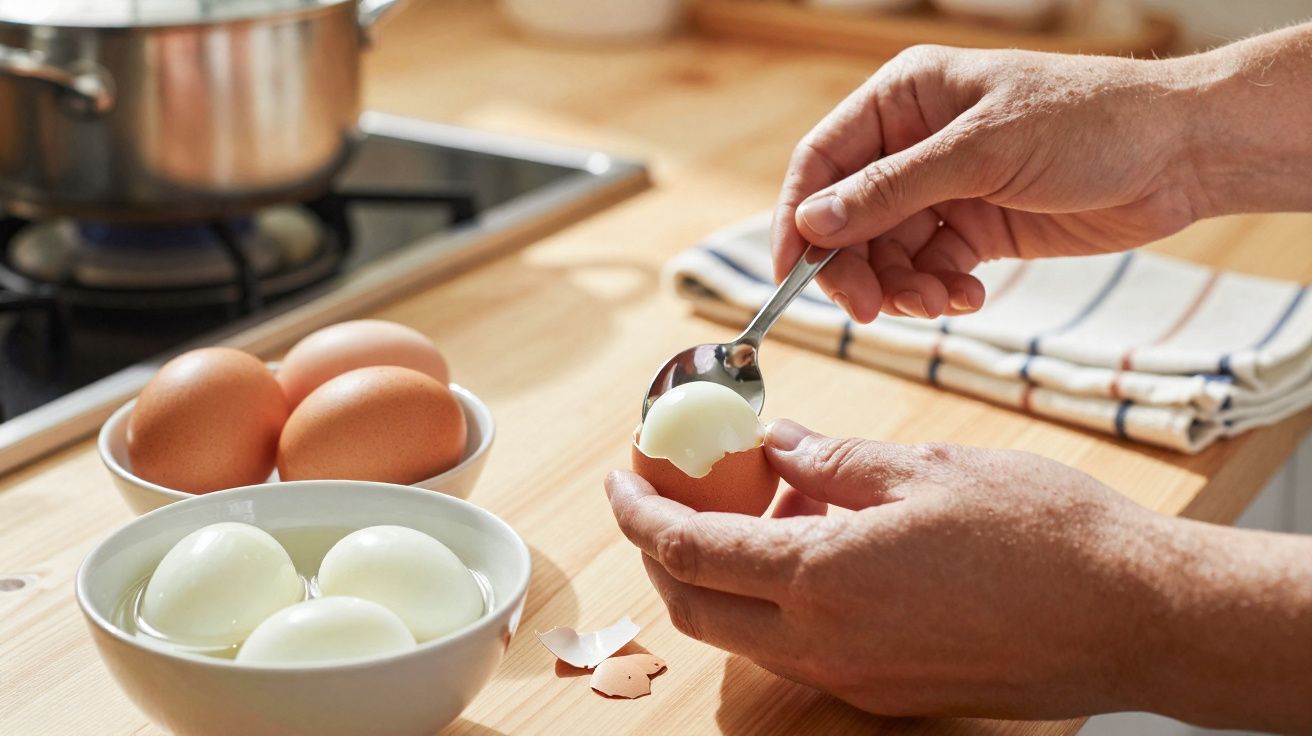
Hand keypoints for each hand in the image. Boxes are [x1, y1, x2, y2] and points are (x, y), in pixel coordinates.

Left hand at [607, 419, 1165, 718]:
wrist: (1135, 616)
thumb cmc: (1042, 534)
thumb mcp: (924, 469)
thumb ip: (831, 461)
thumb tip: (773, 445)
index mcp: (823, 580)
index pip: (689, 550)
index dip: (640, 512)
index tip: (621, 478)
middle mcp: (825, 644)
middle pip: (698, 607)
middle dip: (662, 552)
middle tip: (666, 494)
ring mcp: (856, 678)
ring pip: (746, 633)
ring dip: (725, 573)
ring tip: (756, 504)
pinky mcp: (889, 692)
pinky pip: (801, 648)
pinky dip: (780, 598)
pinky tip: (816, 545)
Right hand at [773, 45, 1206, 321]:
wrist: (1181, 153)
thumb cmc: (1089, 123)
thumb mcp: (981, 152)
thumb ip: (891, 190)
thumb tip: (812, 222)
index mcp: (904, 98)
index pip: (823, 161)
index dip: (799, 218)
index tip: (789, 274)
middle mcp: (914, 143)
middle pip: (848, 217)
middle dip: (855, 267)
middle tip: (871, 311)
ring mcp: (944, 188)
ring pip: (886, 252)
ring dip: (901, 287)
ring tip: (938, 301)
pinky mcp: (975, 228)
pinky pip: (929, 268)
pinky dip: (938, 290)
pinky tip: (967, 295)